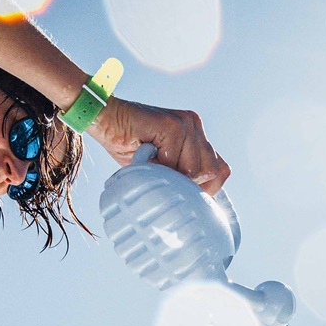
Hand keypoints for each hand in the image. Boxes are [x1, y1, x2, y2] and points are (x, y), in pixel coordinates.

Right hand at [87, 98, 229, 192]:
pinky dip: (159, 167)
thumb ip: (183, 177)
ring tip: (152, 163)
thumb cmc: (130, 146)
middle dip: (188, 184)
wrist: (104, 119)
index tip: (180, 192)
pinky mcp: (174, 125)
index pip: (220, 171)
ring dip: (171, 175)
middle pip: (211, 172)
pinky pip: (177, 163)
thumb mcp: (162, 167)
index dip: (204, 188)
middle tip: (161, 175)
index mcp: (197, 136)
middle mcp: (196, 126)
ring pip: (196, 170)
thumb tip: (197, 206)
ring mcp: (187, 123)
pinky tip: (145, 155)